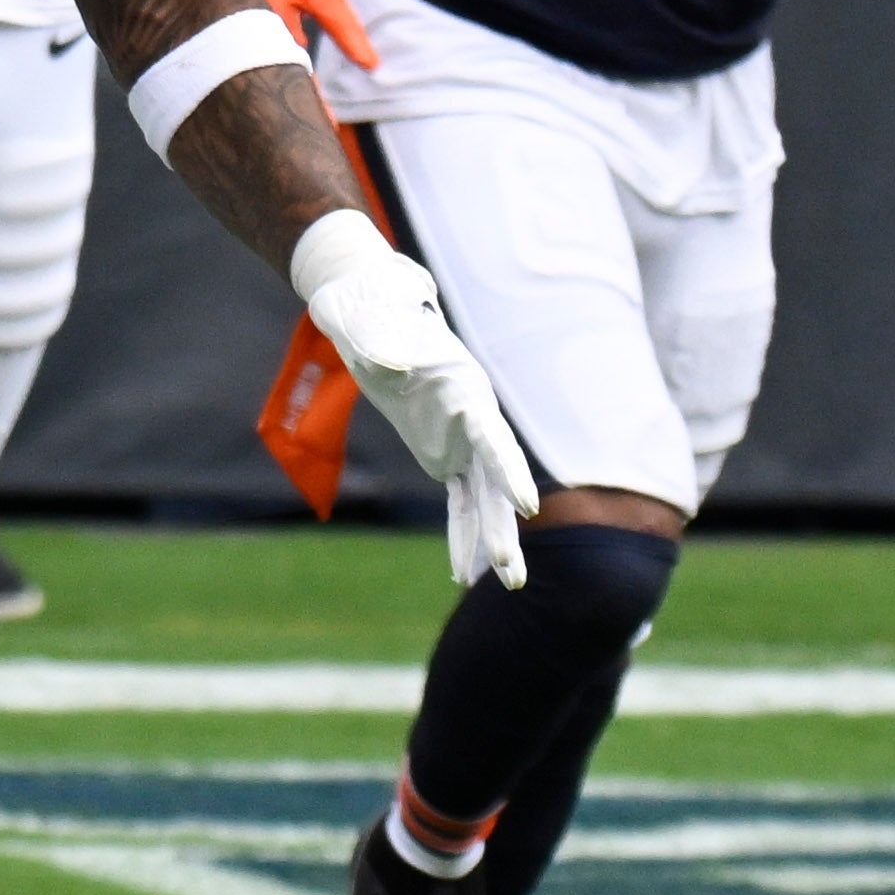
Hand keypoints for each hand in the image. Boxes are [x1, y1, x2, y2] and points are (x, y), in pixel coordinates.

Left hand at [295, 216, 541, 588]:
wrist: (368, 310)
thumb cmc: (372, 311)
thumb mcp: (372, 324)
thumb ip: (382, 345)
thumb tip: (386, 365)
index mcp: (465, 390)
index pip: (494, 438)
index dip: (509, 470)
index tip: (526, 506)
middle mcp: (473, 420)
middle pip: (495, 481)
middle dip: (502, 527)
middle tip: (508, 573)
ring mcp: (460, 441)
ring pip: (484, 499)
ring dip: (492, 540)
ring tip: (508, 585)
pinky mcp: (442, 456)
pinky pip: (458, 502)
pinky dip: (461, 535)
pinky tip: (464, 573)